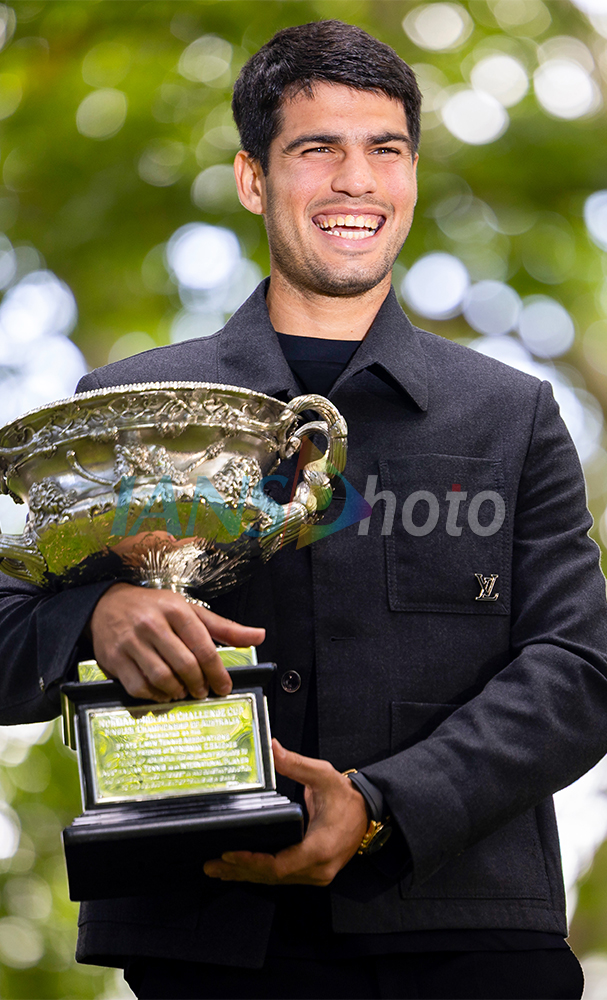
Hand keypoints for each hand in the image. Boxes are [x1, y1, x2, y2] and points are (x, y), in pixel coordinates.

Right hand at [88, 582, 264, 701]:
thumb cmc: (154, 608)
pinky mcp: (114, 659)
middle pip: (185, 666)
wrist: (107, 604)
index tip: (224, 687)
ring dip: (177, 692)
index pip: (204, 648)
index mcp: (176, 610)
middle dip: (199, 685)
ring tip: (183, 691)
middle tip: (203, 691)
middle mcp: (152, 624)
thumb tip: (259, 636)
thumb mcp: (190, 611)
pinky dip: (155, 696)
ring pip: (162, 679)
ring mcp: (131, 642)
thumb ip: (224, 627)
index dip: (217, 673)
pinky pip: (139, 687)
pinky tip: (163, 693)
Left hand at [203, 739, 368, 884]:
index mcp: (320, 848)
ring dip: (247, 874)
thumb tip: (272, 749)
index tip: (230, 854)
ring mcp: (316, 873)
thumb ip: (295, 764)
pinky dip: (261, 873)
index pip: (280, 865)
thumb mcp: (324, 776)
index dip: (253, 862)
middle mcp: (318, 868)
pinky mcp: (313, 872)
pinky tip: (242, 870)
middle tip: (212, 865)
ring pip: (276, 880)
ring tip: (218, 870)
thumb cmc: (348, 797)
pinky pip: (283, 876)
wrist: (369, 811)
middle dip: (241, 870)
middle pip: (273, 876)